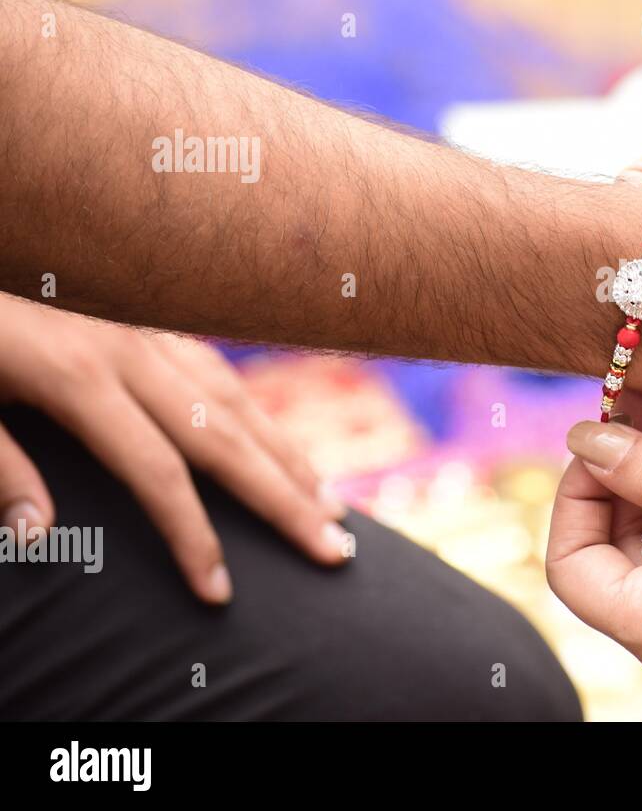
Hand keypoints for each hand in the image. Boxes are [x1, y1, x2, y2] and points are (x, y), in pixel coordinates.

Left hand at [0, 295, 349, 602]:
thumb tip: (40, 536)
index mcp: (78, 376)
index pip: (158, 474)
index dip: (191, 537)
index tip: (220, 591)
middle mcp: (130, 349)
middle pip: (227, 437)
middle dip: (285, 499)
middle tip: (336, 549)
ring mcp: (144, 327)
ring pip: (236, 398)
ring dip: (289, 455)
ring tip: (331, 503)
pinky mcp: (143, 314)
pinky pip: (217, 367)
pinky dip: (257, 409)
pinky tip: (275, 438)